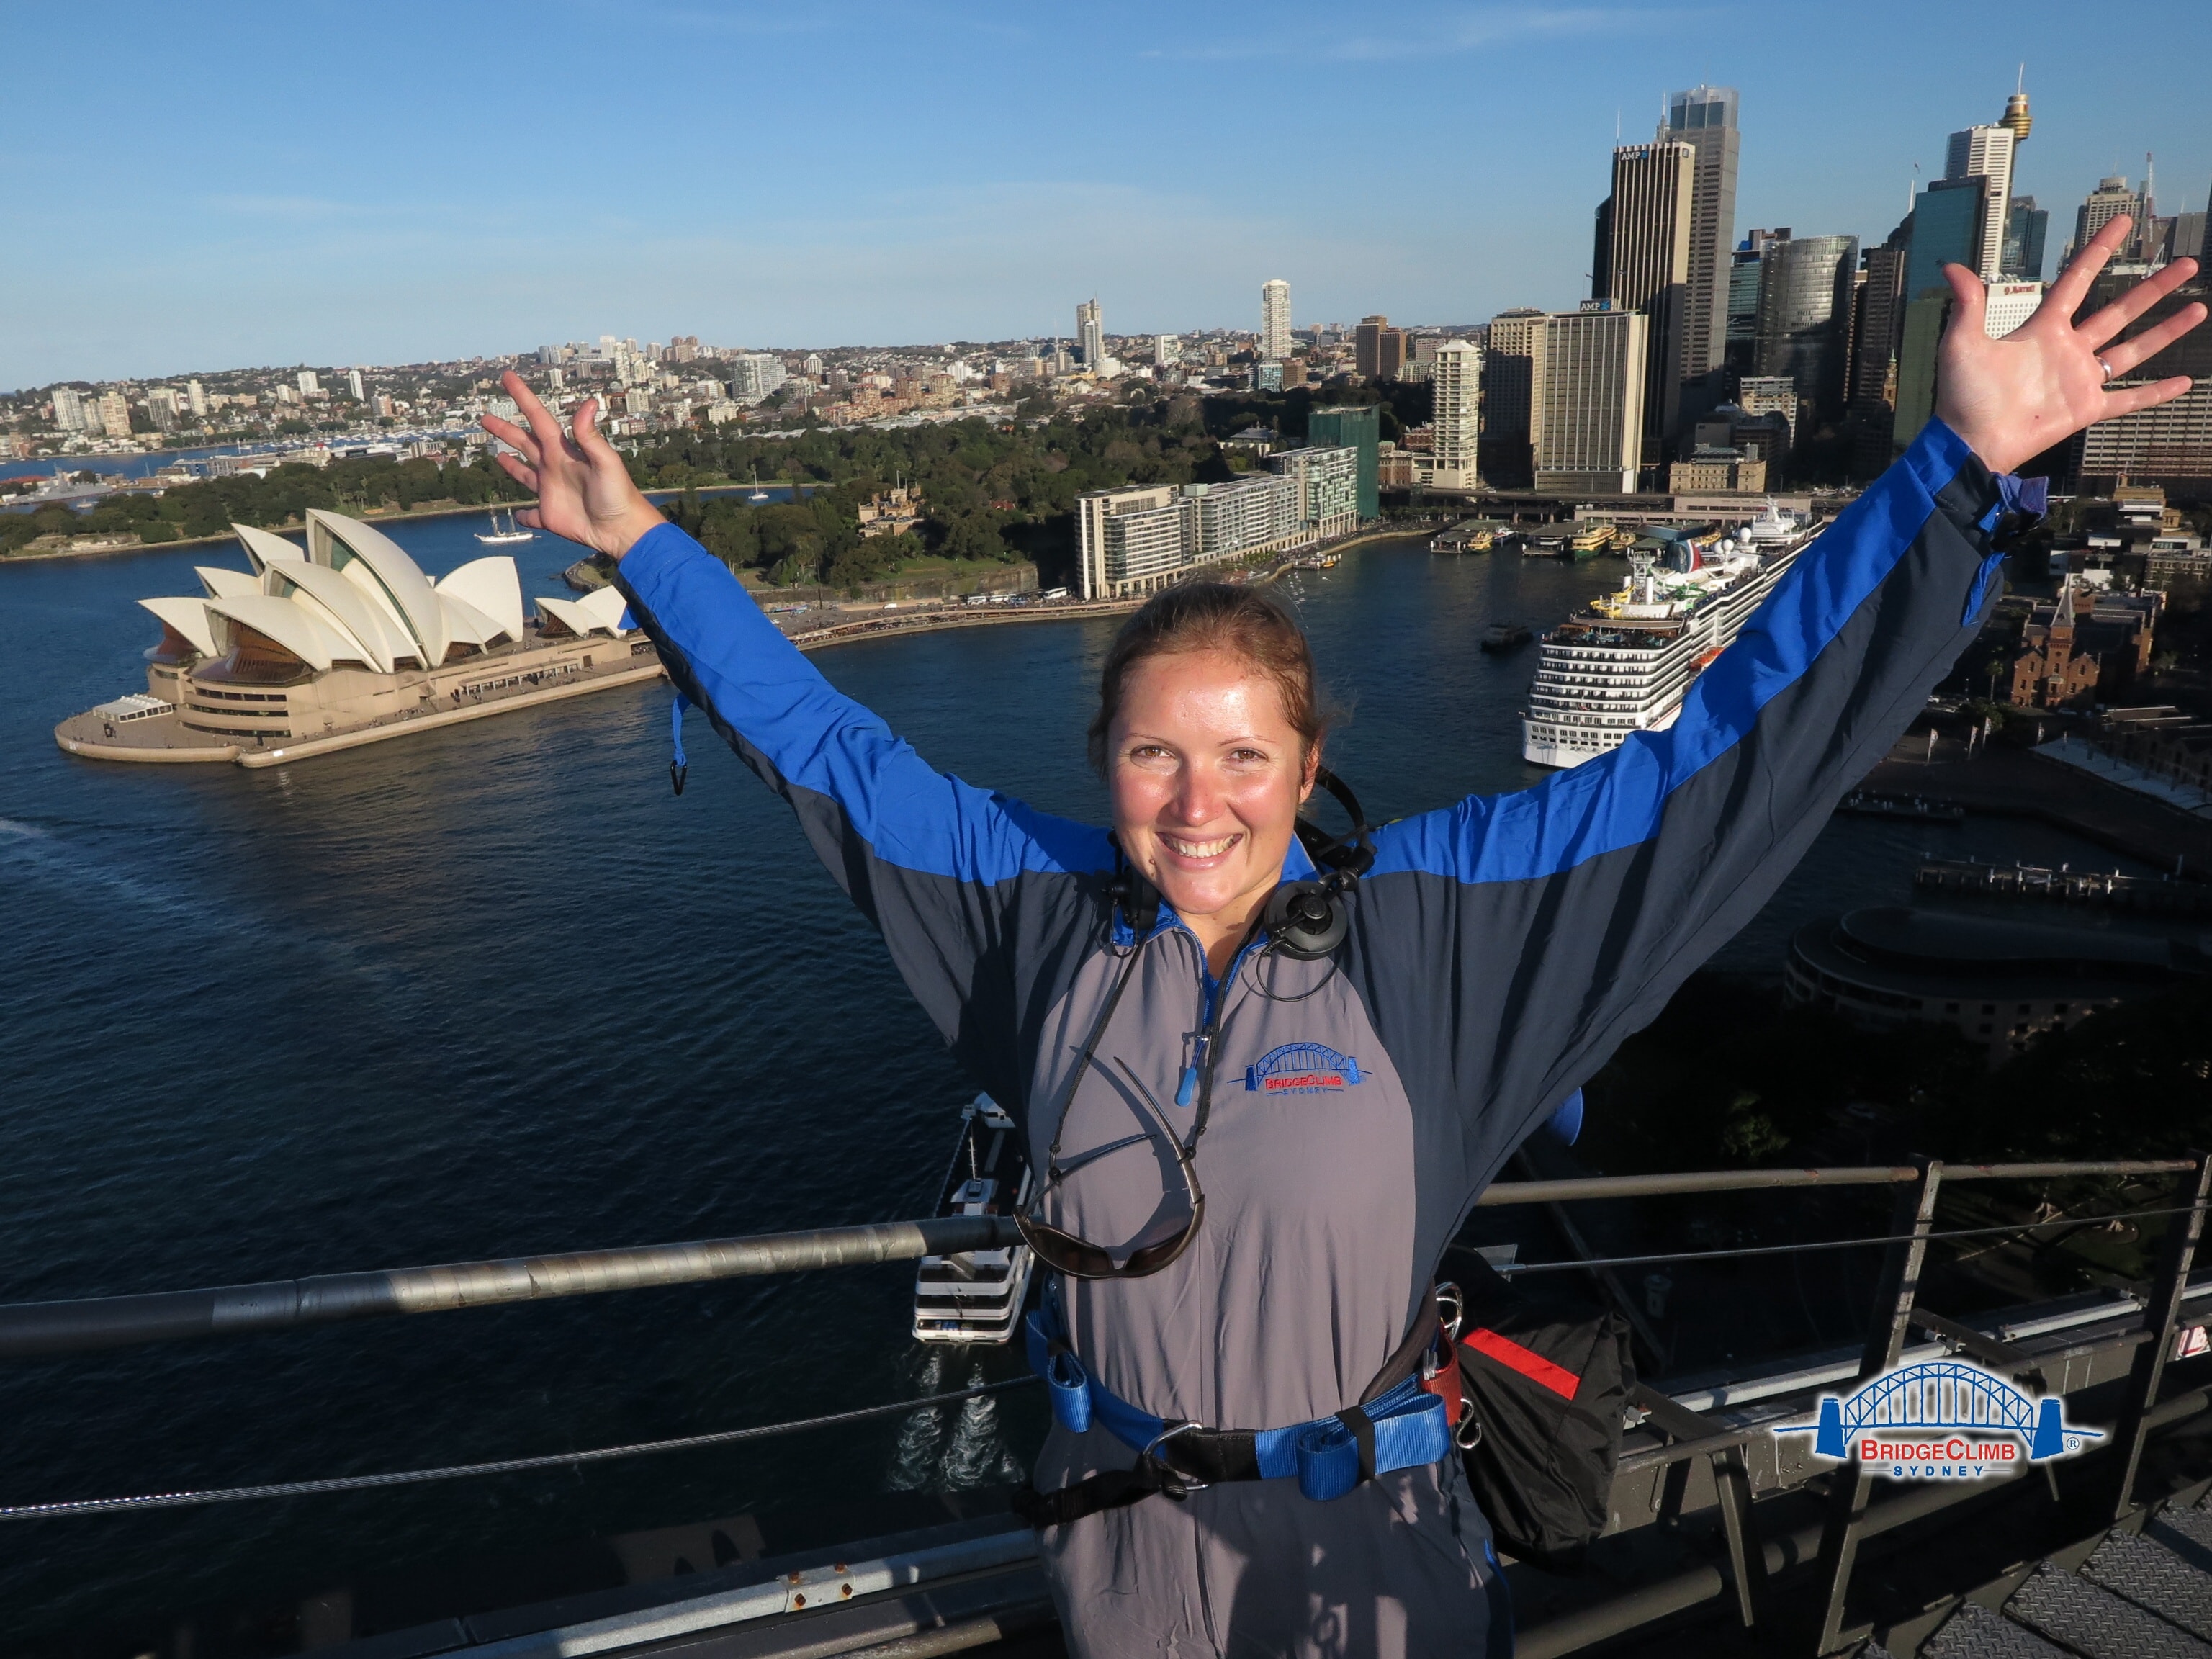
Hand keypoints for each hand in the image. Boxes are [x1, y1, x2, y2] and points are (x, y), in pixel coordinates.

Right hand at [481, 371, 666, 558]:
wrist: (623, 529)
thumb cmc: (618, 494)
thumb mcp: (605, 461)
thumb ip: (591, 436)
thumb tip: (589, 402)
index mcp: (563, 451)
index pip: (538, 418)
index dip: (523, 397)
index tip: (507, 378)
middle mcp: (554, 467)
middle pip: (524, 443)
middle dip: (505, 430)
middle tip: (485, 418)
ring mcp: (551, 491)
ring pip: (524, 474)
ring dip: (510, 465)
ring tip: (497, 454)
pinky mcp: (550, 516)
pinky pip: (532, 515)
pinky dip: (525, 515)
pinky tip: (519, 514)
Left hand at [1936, 215, 2204, 475]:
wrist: (1971, 443)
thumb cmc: (1962, 396)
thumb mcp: (1961, 344)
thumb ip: (1966, 305)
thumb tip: (1951, 266)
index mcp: (2042, 329)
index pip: (2078, 280)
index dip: (2099, 250)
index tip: (2124, 223)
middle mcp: (2067, 350)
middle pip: (2120, 310)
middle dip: (2154, 288)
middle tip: (2187, 264)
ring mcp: (2080, 380)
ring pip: (2134, 349)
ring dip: (2167, 330)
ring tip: (2199, 307)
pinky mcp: (2086, 410)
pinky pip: (2129, 400)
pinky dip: (2156, 393)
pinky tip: (2185, 381)